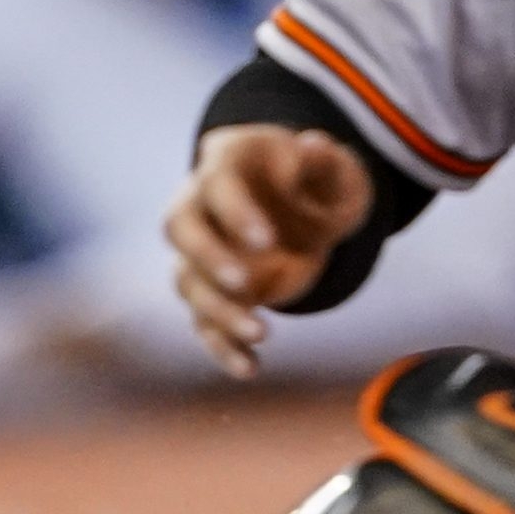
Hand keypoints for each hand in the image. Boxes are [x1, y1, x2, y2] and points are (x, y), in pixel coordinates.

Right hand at [165, 125, 374, 378]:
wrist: (304, 206)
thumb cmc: (317, 180)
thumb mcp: (334, 169)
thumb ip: (325, 160)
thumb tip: (312, 145)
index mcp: (224, 162)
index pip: (215, 185)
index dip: (235, 214)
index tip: (268, 241)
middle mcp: (198, 204)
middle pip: (180, 230)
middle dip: (208, 260)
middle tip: (243, 284)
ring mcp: (197, 252)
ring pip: (188, 282)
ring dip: (219, 311)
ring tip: (261, 334)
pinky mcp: (209, 291)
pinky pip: (203, 322)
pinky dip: (222, 348)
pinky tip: (250, 368)